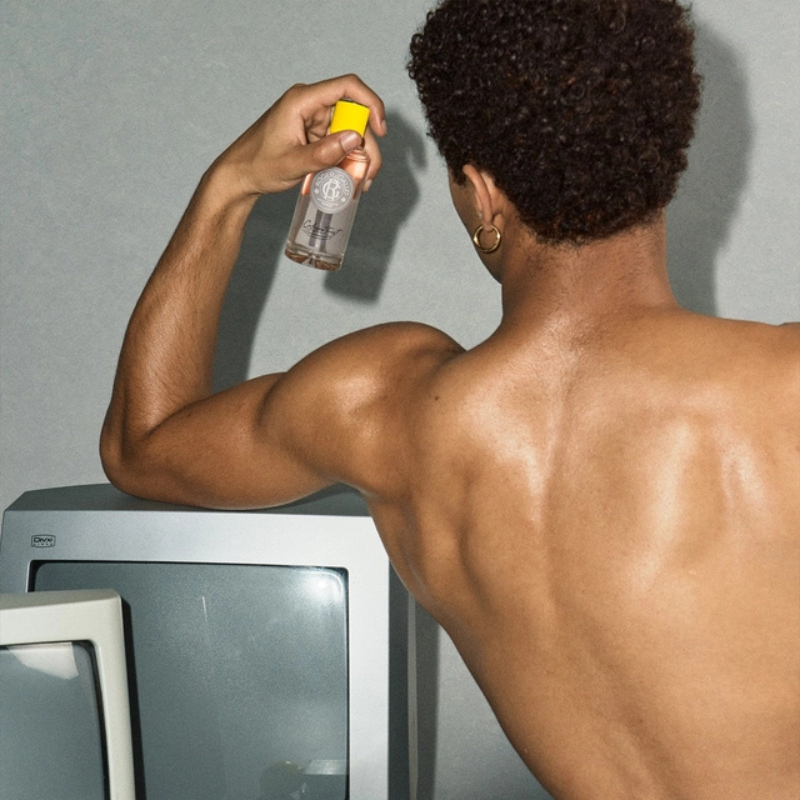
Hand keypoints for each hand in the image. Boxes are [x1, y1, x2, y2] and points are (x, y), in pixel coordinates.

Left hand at [210, 74, 385, 199]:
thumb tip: (353, 139)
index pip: (347, 87)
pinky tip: (349, 177)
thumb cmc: (257, 166)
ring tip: (361, 182)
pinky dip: (348, 158)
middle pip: (353, 114)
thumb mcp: (292, 163)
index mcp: (302, 100)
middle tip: (369, 173)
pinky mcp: (313, 133)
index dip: (370, 104)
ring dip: (359, 155)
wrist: (239, 176)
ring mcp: (312, 119)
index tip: (380, 129)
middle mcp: (310, 105)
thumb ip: (323, 152)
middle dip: (366, 143)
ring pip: (349, 130)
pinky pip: (339, 141)